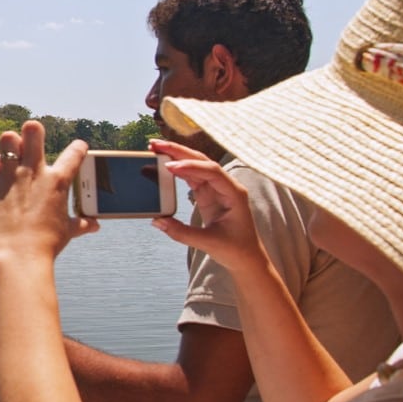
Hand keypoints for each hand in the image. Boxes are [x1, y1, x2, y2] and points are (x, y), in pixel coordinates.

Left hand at [0, 120, 96, 263]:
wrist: (18, 254)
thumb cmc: (46, 244)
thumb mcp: (66, 231)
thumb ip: (80, 224)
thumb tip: (93, 225)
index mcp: (57, 181)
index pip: (75, 152)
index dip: (79, 148)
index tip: (78, 149)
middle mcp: (34, 172)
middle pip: (33, 131)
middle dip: (34, 131)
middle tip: (34, 139)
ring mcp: (11, 176)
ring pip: (8, 139)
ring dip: (11, 142)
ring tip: (14, 151)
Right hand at [149, 139, 267, 274]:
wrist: (246, 257)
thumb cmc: (236, 249)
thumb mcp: (208, 242)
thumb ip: (181, 232)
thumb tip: (157, 221)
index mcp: (234, 194)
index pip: (212, 172)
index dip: (191, 167)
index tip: (170, 167)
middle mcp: (226, 186)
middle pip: (202, 160)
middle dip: (179, 151)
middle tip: (156, 144)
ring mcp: (216, 188)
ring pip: (195, 165)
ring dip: (176, 156)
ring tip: (155, 148)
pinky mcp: (207, 193)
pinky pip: (191, 176)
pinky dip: (177, 170)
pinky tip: (163, 164)